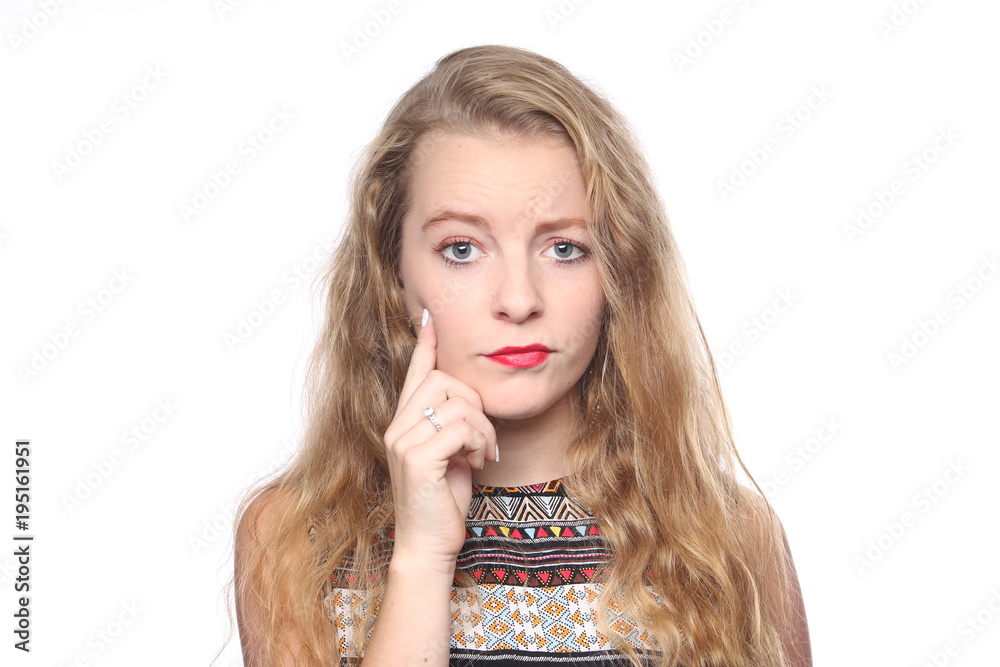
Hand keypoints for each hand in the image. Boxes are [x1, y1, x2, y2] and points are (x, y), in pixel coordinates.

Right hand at [382, 309, 498, 571]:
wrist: (429, 545)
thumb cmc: (442, 502)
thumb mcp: (449, 455)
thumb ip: (451, 427)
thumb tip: (467, 402)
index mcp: (403, 423)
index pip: (414, 373)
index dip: (426, 345)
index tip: (431, 318)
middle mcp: (397, 427)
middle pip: (442, 379)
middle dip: (474, 402)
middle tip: (484, 438)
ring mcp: (402, 441)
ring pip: (455, 401)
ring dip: (481, 426)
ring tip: (483, 453)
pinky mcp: (416, 458)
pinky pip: (459, 427)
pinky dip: (478, 442)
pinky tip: (477, 462)